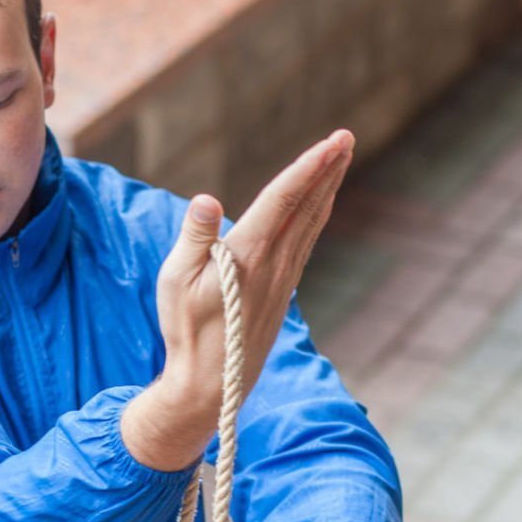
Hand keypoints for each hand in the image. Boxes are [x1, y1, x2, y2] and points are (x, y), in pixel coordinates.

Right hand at [124, 132, 355, 471]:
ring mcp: (283, 278)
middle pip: (306, 206)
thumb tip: (207, 199)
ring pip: (311, 223)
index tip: (332, 143)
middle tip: (346, 136)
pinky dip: (317, 215)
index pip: (282, 200)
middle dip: (326, 169)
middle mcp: (274, 264)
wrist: (213, 384)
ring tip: (339, 159)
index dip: (307, 168)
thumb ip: (194, 237)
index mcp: (247, 255)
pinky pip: (306, 241)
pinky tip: (321, 204)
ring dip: (326, 188)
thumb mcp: (175, 281)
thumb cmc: (185, 329)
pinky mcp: (282, 290)